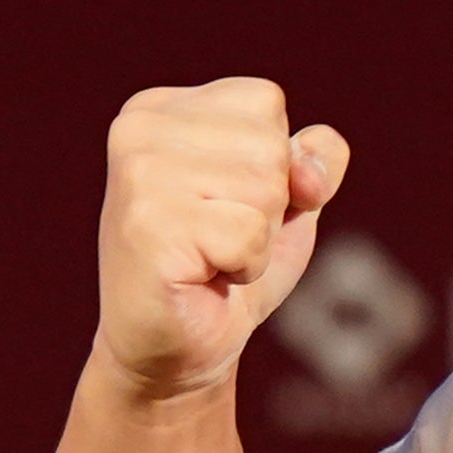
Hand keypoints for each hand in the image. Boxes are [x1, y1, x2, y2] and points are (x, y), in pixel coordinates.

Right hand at [93, 78, 350, 406]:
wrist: (176, 350)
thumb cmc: (227, 268)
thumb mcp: (286, 203)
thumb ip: (313, 162)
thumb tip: (308, 165)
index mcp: (161, 109)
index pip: (265, 102)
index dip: (276, 166)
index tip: (230, 205)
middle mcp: (138, 129)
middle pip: (269, 145)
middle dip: (267, 206)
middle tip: (218, 239)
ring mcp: (138, 175)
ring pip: (264, 188)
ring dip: (255, 239)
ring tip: (209, 257)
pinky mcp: (148, 226)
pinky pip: (249, 234)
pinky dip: (244, 266)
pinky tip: (202, 277)